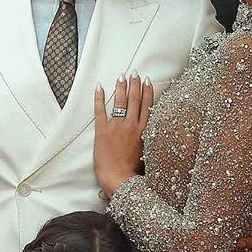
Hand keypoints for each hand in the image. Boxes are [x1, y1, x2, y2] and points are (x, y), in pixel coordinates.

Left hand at [94, 74, 153, 197]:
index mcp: (143, 131)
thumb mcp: (146, 153)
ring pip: (120, 102)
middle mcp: (131, 125)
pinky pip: (100, 110)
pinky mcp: (102, 131)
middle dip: (134, 84)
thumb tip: (151, 134)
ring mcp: (117, 127)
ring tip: (121, 76)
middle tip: (134, 73)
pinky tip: (99, 87)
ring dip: (121, 87)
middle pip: (134, 99)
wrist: (119, 179)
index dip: (147, 91)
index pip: (147, 105)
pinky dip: (99, 98)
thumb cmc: (133, 171)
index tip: (147, 80)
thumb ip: (148, 140)